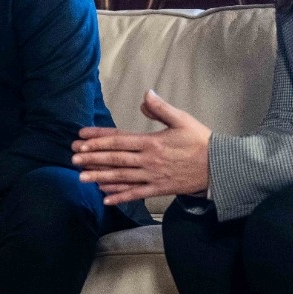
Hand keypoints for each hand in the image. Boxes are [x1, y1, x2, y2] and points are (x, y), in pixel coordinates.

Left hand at [71, 91, 210, 205]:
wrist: (219, 167)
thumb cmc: (200, 141)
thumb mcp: (182, 119)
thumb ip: (161, 108)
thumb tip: (146, 94)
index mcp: (151, 142)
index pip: (118, 139)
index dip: (97, 139)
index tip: (80, 139)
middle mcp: (148, 160)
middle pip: (114, 159)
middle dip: (92, 159)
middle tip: (72, 159)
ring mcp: (152, 176)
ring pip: (121, 177)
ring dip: (100, 177)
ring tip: (81, 178)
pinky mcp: (158, 189)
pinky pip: (136, 194)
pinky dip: (120, 196)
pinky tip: (105, 199)